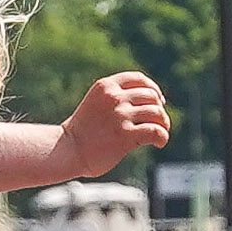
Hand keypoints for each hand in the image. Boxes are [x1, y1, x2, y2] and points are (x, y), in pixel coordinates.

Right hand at [51, 71, 173, 181]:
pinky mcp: (125, 134)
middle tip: (158, 123)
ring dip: (163, 124)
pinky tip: (159, 143)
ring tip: (160, 133)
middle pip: (151, 96)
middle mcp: (114, 97)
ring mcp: (120, 115)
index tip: (158, 101)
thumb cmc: (83, 131)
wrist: (67, 151)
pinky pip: (155, 131)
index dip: (153, 89)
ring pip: (157, 113)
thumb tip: (150, 102)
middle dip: (159, 109)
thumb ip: (116, 97)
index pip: (139, 79)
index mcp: (106, 86)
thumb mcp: (96, 103)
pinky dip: (162, 137)